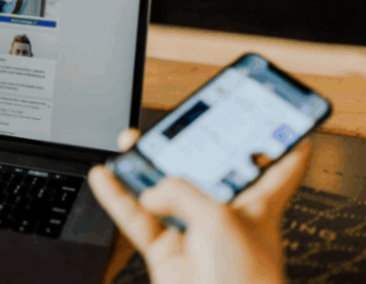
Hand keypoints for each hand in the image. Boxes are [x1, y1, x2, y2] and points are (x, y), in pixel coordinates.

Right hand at [89, 129, 311, 283]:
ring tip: (130, 144)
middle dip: (187, 147)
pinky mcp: (166, 252)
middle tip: (173, 125)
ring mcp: (193, 234)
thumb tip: (151, 193)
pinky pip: (136, 219)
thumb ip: (182, 193)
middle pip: (204, 172)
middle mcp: (224, 217)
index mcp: (256, 205)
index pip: (278, 167)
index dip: (282, 142)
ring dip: (143, 169)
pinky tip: (105, 179)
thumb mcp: (220, 219)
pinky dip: (117, 199)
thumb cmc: (245, 282)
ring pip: (163, 192)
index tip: (280, 120)